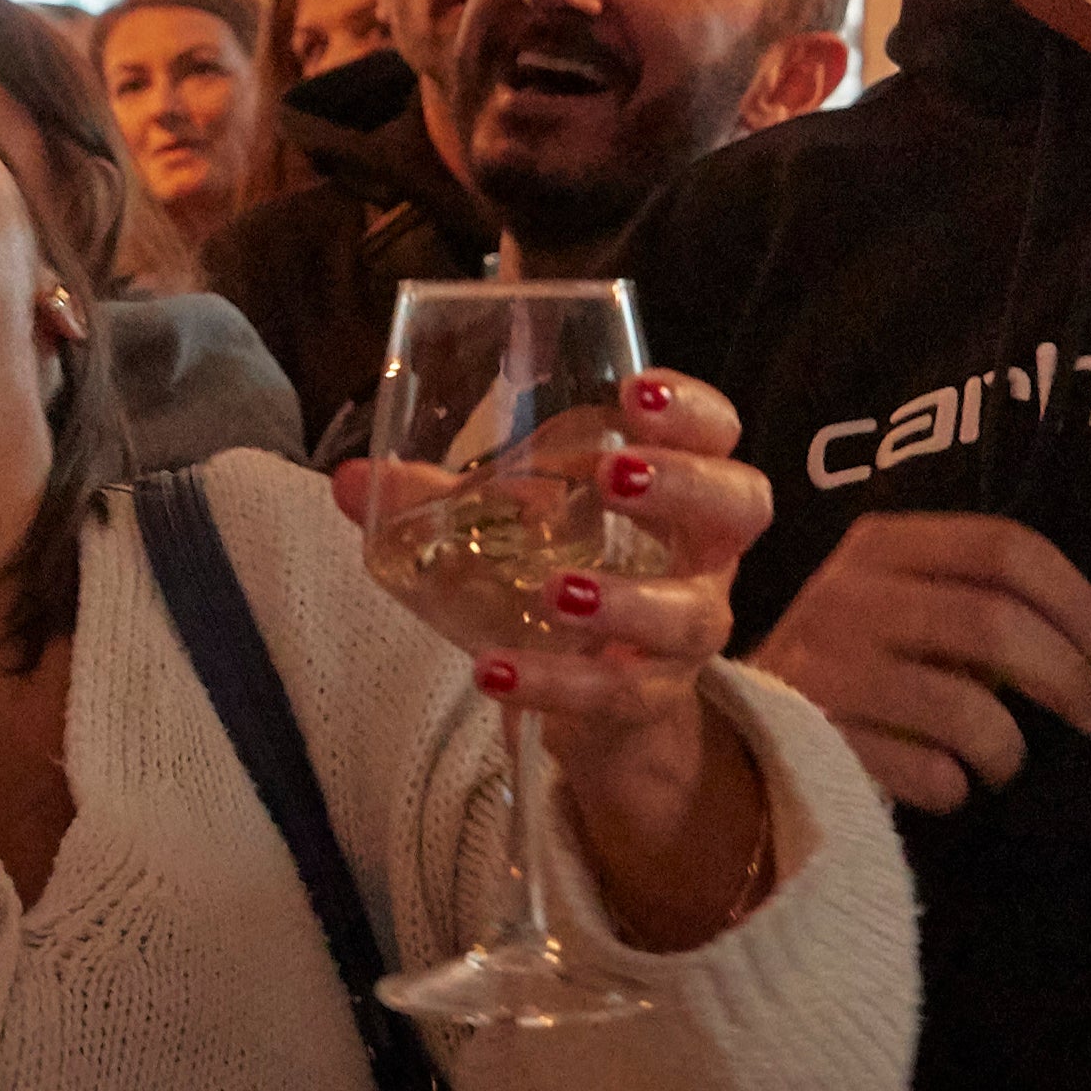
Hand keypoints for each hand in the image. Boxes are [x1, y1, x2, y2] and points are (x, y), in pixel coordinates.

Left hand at [330, 368, 769, 860]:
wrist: (601, 700)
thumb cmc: (569, 574)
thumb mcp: (512, 528)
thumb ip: (437, 500)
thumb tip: (348, 478)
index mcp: (678, 490)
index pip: (718, 433)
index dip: (691, 410)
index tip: (635, 391)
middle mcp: (704, 556)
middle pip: (741, 506)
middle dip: (685, 483)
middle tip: (614, 472)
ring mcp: (687, 633)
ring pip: (693, 616)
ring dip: (626, 601)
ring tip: (556, 591)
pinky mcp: (652, 699)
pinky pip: (618, 695)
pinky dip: (557, 683)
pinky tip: (496, 670)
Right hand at [752, 509, 1090, 813]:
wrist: (750, 733)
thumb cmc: (875, 669)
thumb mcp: (952, 624)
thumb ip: (1047, 613)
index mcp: (884, 546)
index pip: (1003, 547)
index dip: (1073, 599)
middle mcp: (846, 593)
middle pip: (992, 623)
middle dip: (1064, 677)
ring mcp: (824, 667)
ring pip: (963, 708)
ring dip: (1009, 747)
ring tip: (1007, 760)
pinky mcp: (812, 740)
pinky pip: (922, 771)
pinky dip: (953, 786)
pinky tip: (949, 784)